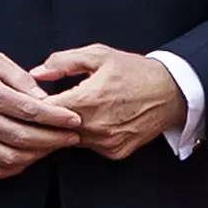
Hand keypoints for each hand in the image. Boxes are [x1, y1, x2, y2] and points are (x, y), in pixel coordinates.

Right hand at [0, 52, 83, 176]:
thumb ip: (20, 77)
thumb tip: (43, 96)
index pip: (29, 109)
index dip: (56, 117)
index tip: (73, 119)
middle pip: (23, 136)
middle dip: (54, 138)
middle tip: (72, 136)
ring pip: (12, 156)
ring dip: (39, 154)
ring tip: (54, 145)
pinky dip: (18, 166)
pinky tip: (30, 156)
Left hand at [33, 44, 185, 158]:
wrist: (171, 91)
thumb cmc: (135, 71)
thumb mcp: (99, 55)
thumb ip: (63, 62)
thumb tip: (36, 72)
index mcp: (87, 100)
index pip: (45, 110)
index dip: (37, 103)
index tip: (36, 96)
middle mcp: (95, 126)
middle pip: (55, 129)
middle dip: (50, 117)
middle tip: (54, 105)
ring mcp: (106, 142)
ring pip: (71, 140)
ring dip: (67, 129)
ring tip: (77, 110)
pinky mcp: (115, 152)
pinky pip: (91, 146)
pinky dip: (88, 136)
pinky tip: (95, 121)